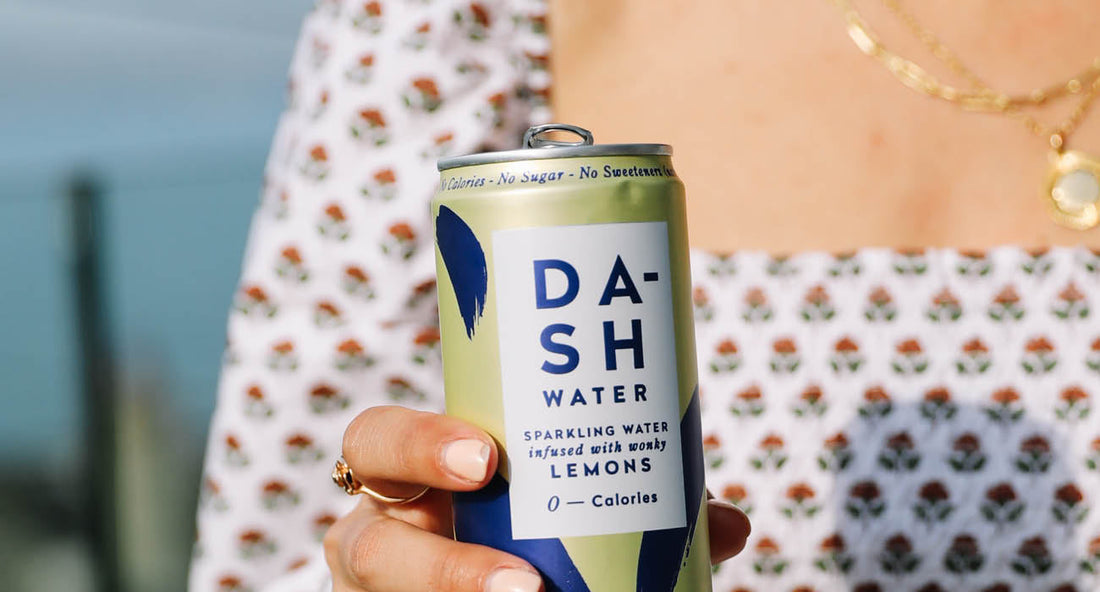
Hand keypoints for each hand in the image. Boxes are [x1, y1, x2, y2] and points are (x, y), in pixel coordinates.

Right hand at [324, 406, 750, 590]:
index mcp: (408, 480)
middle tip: (525, 581)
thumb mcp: (548, 502)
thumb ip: (625, 502)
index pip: (377, 442)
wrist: (492, 577)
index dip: (418, 445)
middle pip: (364, 546)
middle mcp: (382, 539)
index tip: (487, 459)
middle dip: (437, 566)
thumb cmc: (509, 525)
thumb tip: (728, 526)